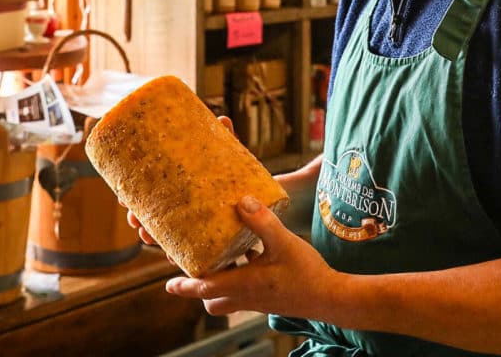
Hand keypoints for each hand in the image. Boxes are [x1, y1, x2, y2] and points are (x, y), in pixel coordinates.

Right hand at [125, 115, 236, 248]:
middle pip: (154, 220)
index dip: (132, 199)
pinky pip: (194, 254)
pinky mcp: (215, 244)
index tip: (121, 199)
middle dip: (140, 221)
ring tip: (148, 238)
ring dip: (155, 240)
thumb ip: (228, 141)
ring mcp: (198, 229)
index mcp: (181, 191)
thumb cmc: (244, 175)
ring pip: (169, 238)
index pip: (150, 196)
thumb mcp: (234, 157)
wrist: (269, 198)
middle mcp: (185, 212)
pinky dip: (182, 255)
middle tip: (134, 220)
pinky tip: (173, 257)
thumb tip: (222, 120)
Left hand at [164, 194, 333, 318]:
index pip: (206, 288)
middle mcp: (248, 296)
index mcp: (244, 285)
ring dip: (220, 281)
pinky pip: (246, 290)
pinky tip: (252, 254)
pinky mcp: (271, 297)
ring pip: (229, 297)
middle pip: (213, 300)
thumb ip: (262, 221)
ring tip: (218, 258)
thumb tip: (241, 200)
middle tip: (192, 270)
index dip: (185, 286)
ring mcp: (260, 299)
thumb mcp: (284, 242)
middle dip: (199, 288)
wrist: (332, 298)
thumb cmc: (307, 273)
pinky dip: (241, 276)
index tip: (168, 285)